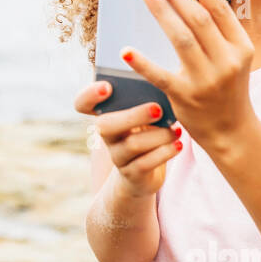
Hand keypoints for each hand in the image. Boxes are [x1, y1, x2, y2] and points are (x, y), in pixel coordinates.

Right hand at [73, 80, 183, 196]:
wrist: (143, 174)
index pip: (82, 103)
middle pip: (105, 125)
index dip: (88, 95)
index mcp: (107, 114)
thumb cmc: (147, 133)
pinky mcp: (131, 174)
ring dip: (159, 135)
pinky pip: (145, 163)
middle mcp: (107, 136)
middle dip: (133, 115)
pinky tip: (178, 144)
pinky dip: (165, 152)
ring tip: (176, 129)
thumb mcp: (144, 115)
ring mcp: (117, 156)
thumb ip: (146, 100)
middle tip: (157, 109)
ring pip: (132, 144)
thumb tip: (163, 88)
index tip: (107, 87)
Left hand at [119, 0, 257, 151]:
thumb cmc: (227, 87)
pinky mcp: (185, 97)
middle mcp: (227, 61)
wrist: (232, 131)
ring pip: (181, 39)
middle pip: (198, 19)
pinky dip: (142, 62)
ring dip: (162, 12)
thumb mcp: (234, 57)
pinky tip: (126, 50)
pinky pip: (160, 75)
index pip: (220, 10)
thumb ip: (217, 31)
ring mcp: (206, 80)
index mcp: (241, 47)